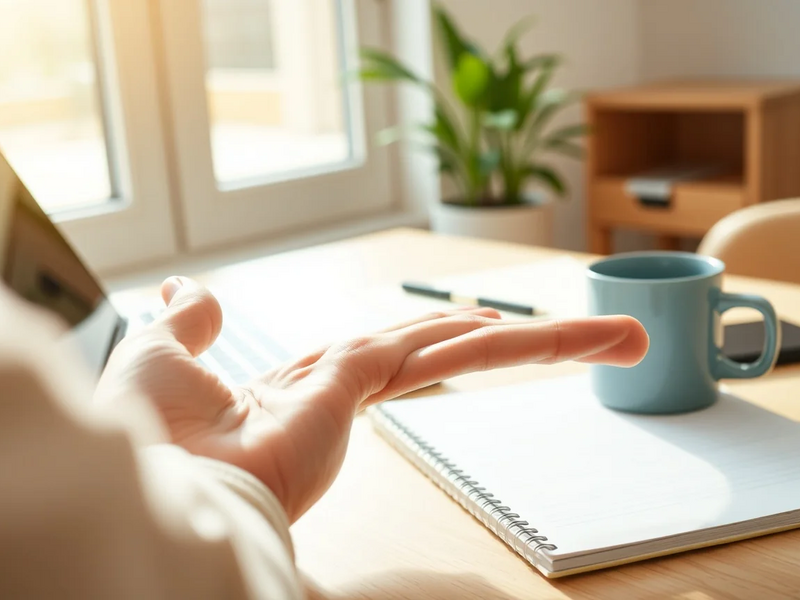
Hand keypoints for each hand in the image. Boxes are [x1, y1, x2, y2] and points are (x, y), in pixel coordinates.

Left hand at [96, 277, 648, 521]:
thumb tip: (189, 292)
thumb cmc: (144, 435)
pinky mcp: (360, 385)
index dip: (441, 334)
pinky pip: (441, 352)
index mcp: (311, 383)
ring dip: (541, 343)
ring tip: (614, 339)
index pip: (393, 351)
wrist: (145, 482)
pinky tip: (548, 332)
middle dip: (522, 345)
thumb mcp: (162, 356)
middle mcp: (348, 387)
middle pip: (448, 350)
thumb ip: (191, 324)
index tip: (481, 325)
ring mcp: (361, 388)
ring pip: (465, 350)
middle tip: (601, 341)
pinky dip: (499, 342)